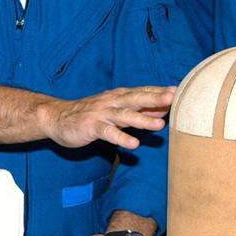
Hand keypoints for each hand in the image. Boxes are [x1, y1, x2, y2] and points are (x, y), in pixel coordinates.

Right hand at [38, 86, 173, 148]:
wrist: (56, 117)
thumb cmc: (90, 114)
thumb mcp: (115, 110)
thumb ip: (137, 111)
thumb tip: (162, 111)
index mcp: (118, 96)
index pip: (142, 92)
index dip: (159, 92)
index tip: (179, 90)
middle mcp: (112, 101)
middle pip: (136, 99)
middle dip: (155, 98)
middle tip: (173, 98)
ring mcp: (101, 114)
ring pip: (124, 115)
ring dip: (142, 120)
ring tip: (160, 125)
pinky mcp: (92, 127)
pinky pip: (108, 133)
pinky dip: (121, 138)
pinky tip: (133, 145)